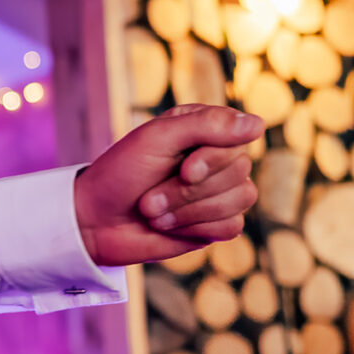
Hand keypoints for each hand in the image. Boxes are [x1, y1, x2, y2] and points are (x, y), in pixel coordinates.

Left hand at [74, 104, 264, 265]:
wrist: (94, 222)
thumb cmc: (120, 174)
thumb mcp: (156, 139)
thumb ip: (206, 125)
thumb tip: (258, 125)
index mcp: (203, 130)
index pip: (238, 139)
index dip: (214, 160)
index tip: (184, 170)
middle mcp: (216, 158)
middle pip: (239, 173)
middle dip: (189, 192)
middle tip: (150, 199)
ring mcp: (218, 192)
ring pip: (240, 200)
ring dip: (189, 212)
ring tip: (154, 213)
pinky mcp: (215, 224)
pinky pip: (232, 226)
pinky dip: (196, 229)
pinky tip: (169, 227)